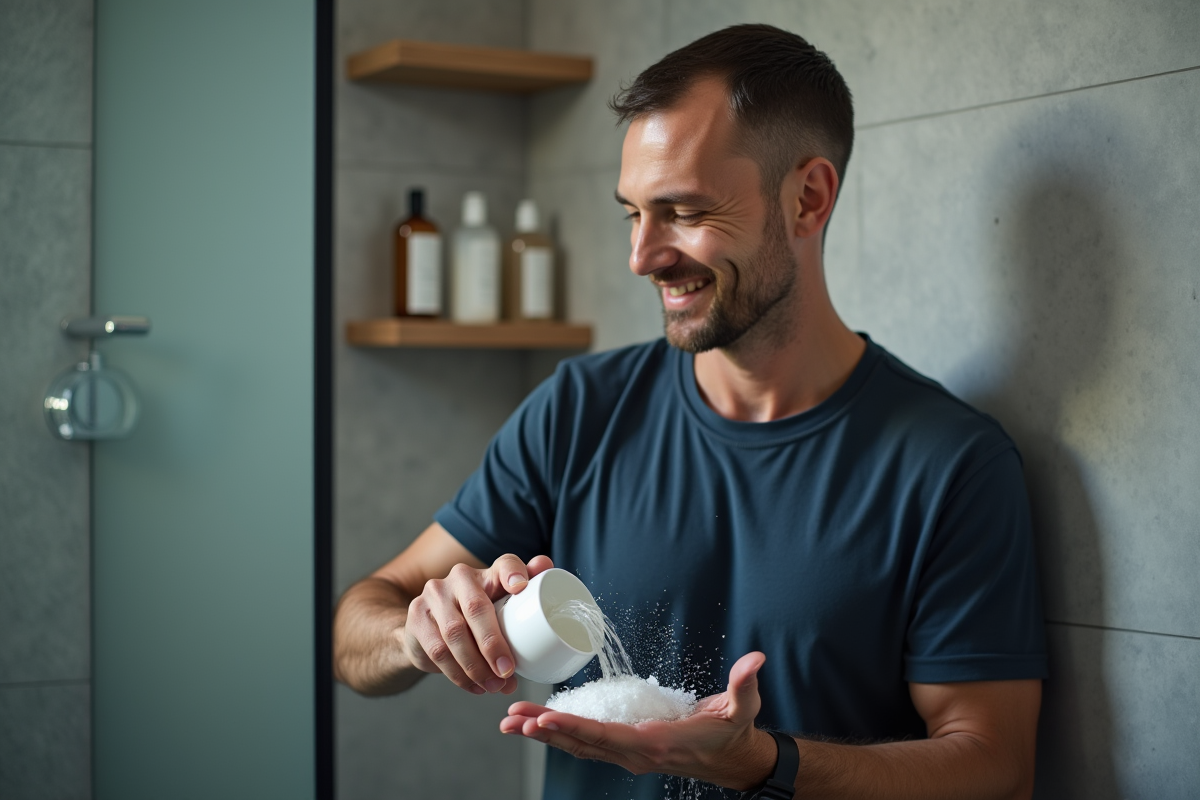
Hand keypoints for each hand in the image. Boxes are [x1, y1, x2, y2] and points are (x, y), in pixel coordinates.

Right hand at [402, 553, 553, 694]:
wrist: (426, 626)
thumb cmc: (476, 619)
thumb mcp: (501, 613)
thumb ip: (527, 614)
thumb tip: (554, 620)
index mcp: (489, 573)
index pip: (504, 564)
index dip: (513, 572)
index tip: (521, 587)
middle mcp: (460, 577)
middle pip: (476, 608)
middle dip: (493, 644)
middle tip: (508, 671)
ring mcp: (435, 594)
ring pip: (455, 634)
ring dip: (476, 666)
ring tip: (493, 686)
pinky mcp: (417, 616)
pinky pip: (438, 650)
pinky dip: (458, 674)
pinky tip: (474, 686)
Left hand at [500, 651, 777, 790]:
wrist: (734, 760)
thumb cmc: (733, 733)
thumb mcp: (742, 709)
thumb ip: (744, 684)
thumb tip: (754, 661)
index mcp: (656, 743)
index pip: (607, 737)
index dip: (574, 729)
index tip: (545, 719)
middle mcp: (635, 754)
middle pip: (582, 743)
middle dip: (545, 731)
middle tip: (511, 721)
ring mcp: (628, 754)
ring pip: (578, 746)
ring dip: (544, 734)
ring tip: (512, 724)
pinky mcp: (625, 749)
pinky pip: (586, 744)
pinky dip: (559, 734)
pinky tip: (538, 725)